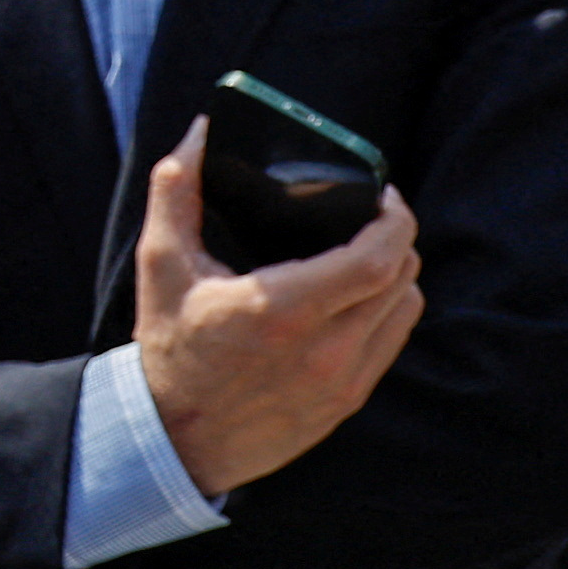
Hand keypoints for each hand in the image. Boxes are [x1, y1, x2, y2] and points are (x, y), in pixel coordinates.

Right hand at [133, 116, 422, 496]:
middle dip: (397, 237)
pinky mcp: (347, 402)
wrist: (177, 438)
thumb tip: (198, 131)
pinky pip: (394, 343)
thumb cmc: (171, 345)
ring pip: (407, 309)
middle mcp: (323, 350)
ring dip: (397, 274)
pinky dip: (389, 311)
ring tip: (370, 253)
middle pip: (402, 278)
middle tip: (374, 214)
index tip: (384, 195)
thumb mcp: (161, 262)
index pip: (376, 261)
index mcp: (281, 309)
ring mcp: (341, 381)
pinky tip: (361, 297)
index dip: (395, 221)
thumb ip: (176, 189)